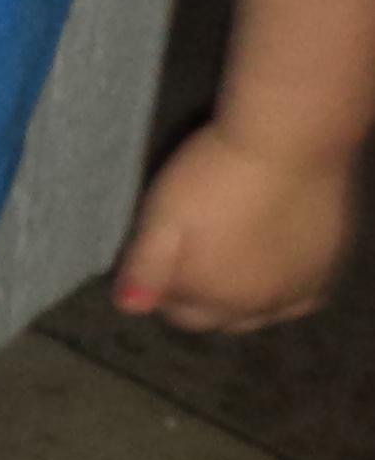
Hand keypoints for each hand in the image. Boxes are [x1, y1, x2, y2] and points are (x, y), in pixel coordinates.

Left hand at [112, 125, 356, 332]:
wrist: (288, 142)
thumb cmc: (214, 176)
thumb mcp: (162, 216)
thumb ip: (145, 267)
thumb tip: (129, 308)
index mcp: (212, 298)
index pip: (183, 316)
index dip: (168, 292)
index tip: (164, 264)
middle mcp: (257, 307)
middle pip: (224, 316)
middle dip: (206, 296)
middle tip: (200, 255)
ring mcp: (298, 291)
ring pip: (265, 309)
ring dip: (247, 292)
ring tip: (237, 254)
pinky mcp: (330, 268)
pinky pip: (304, 295)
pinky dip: (287, 286)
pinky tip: (278, 263)